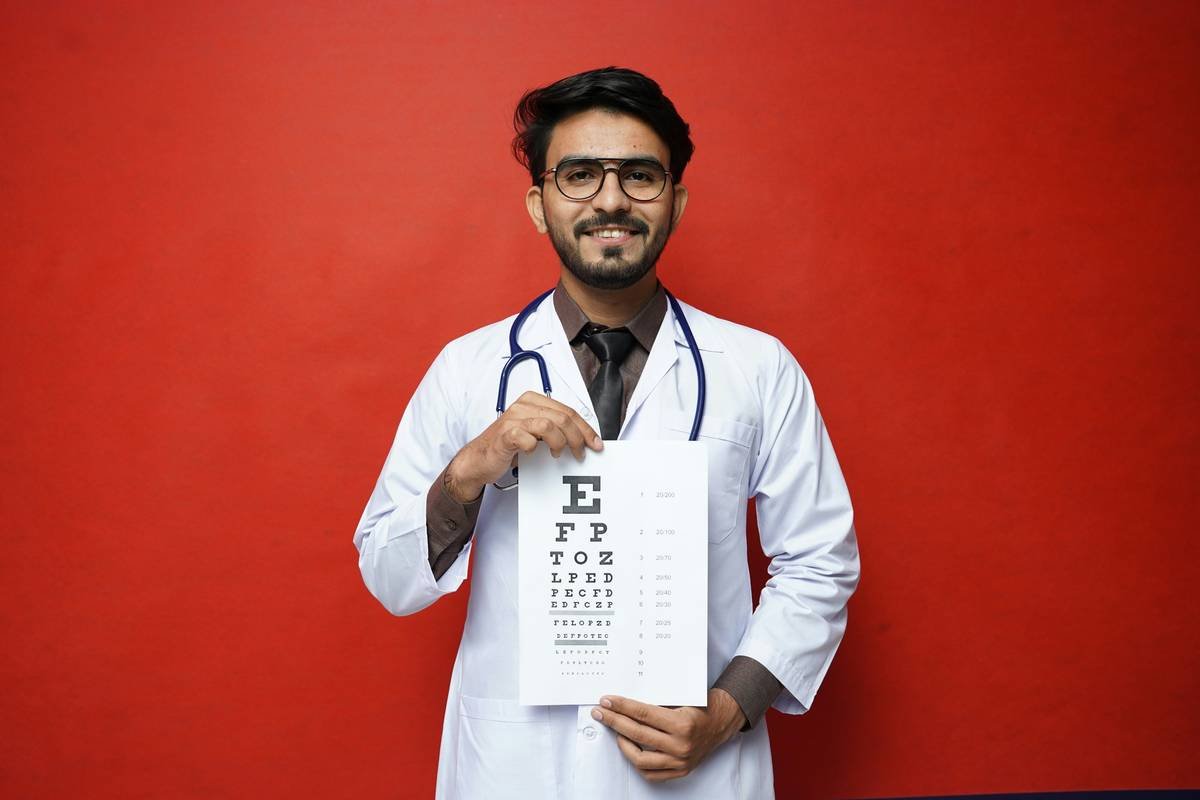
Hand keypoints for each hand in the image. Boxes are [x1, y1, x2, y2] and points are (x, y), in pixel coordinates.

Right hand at [444, 391, 602, 500]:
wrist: (480, 459)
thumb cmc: (507, 445)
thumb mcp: (534, 432)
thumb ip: (554, 428)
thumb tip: (582, 437)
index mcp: (533, 400)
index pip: (568, 411)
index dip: (586, 428)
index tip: (596, 443)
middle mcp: (523, 406)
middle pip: (563, 418)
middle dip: (578, 438)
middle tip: (580, 453)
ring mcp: (513, 419)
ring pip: (549, 425)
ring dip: (560, 443)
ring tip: (558, 454)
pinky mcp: (505, 434)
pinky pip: (528, 439)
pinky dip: (535, 448)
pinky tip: (533, 453)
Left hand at [591, 689, 745, 782]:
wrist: (720, 723)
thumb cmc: (701, 706)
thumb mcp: (680, 698)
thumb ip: (655, 702)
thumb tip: (625, 701)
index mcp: (682, 724)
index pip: (642, 714)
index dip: (621, 707)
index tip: (607, 702)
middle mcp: (680, 745)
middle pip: (637, 733)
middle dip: (615, 721)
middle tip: (601, 713)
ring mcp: (680, 761)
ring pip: (640, 758)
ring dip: (622, 743)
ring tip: (615, 730)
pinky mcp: (679, 771)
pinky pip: (651, 772)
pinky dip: (636, 761)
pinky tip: (629, 747)